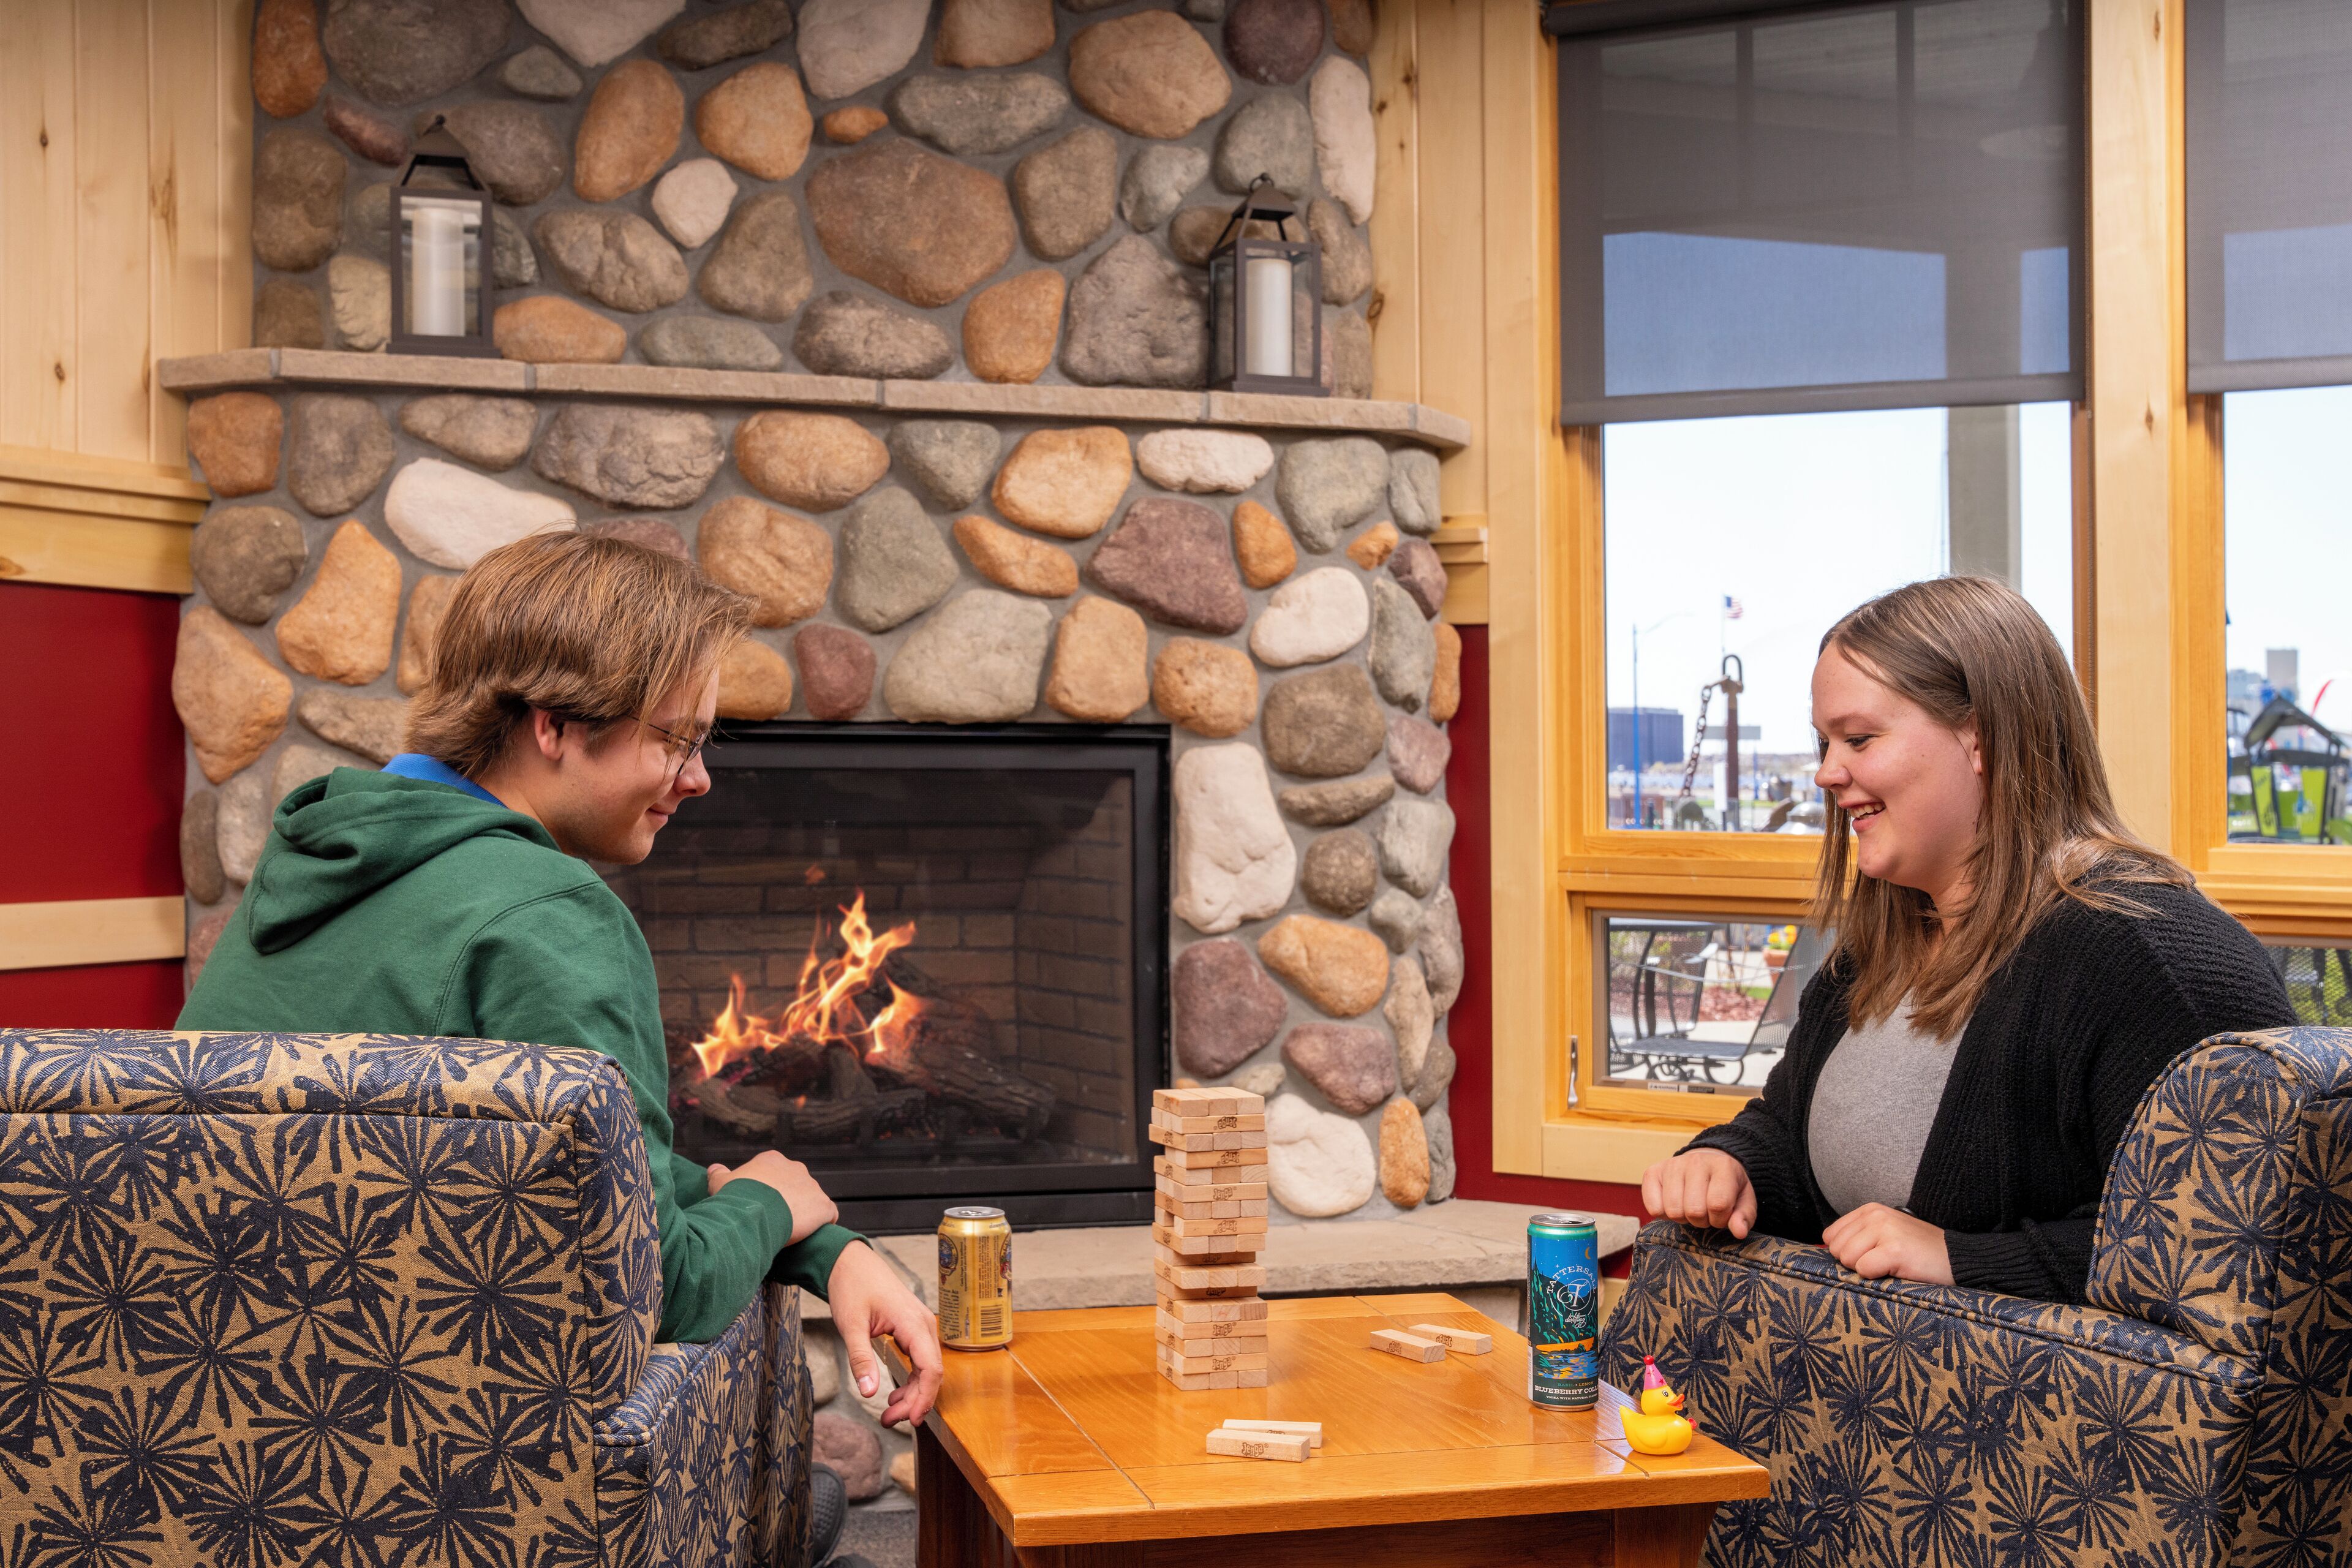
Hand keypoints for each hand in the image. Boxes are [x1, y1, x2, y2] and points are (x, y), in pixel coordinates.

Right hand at [706, 1151, 837, 1243]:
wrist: (757, 1213)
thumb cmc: (736, 1198)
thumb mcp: (721, 1183)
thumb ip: (719, 1174)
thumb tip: (714, 1168)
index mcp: (772, 1161)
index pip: (773, 1175)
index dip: (766, 1192)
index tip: (759, 1208)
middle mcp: (796, 1168)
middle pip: (793, 1185)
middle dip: (786, 1201)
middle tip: (773, 1220)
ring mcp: (813, 1186)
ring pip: (810, 1200)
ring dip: (803, 1213)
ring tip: (790, 1231)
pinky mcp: (824, 1206)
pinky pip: (828, 1214)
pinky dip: (822, 1224)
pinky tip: (811, 1236)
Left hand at [826, 1241, 942, 1429]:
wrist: (851, 1262)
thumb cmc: (853, 1286)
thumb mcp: (851, 1325)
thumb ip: (861, 1359)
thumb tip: (868, 1392)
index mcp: (913, 1323)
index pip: (931, 1368)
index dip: (925, 1397)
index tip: (911, 1420)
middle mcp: (923, 1324)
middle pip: (931, 1373)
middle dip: (914, 1402)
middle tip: (889, 1420)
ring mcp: (921, 1326)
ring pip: (926, 1369)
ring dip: (912, 1393)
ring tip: (889, 1413)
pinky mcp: (913, 1329)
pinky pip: (920, 1360)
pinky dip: (910, 1380)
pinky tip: (894, 1394)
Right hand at [1640, 1149, 1756, 1237]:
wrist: (1706, 1162)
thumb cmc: (1726, 1186)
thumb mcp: (1743, 1200)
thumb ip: (1744, 1216)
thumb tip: (1739, 1232)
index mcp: (1723, 1166)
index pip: (1718, 1204)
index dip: (1720, 1219)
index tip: (1721, 1215)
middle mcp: (1696, 1161)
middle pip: (1694, 1210)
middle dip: (1701, 1220)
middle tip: (1705, 1211)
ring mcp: (1672, 1165)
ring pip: (1673, 1211)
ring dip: (1683, 1218)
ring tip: (1690, 1207)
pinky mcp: (1652, 1171)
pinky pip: (1653, 1208)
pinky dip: (1664, 1214)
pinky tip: (1674, 1204)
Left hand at [1821, 1203, 1951, 1285]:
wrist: (1957, 1258)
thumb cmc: (1918, 1252)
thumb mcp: (1885, 1235)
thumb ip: (1858, 1238)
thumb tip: (1826, 1250)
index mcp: (1869, 1210)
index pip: (1831, 1236)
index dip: (1846, 1253)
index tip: (1870, 1256)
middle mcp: (1875, 1215)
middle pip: (1836, 1249)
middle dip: (1855, 1263)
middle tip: (1882, 1263)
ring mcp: (1885, 1230)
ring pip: (1847, 1259)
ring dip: (1867, 1270)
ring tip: (1891, 1265)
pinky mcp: (1894, 1249)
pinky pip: (1864, 1270)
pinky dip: (1877, 1277)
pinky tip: (1897, 1270)